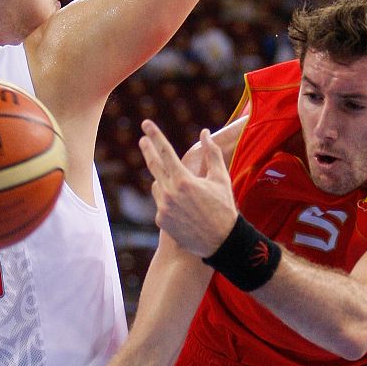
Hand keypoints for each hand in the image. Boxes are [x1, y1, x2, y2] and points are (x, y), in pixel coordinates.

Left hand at [139, 120, 237, 256]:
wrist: (221, 241)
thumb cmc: (224, 208)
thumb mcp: (221, 179)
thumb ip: (212, 153)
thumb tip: (204, 133)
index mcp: (184, 180)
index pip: (165, 151)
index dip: (155, 135)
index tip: (146, 124)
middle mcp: (170, 193)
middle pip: (154, 165)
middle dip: (148, 150)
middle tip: (142, 139)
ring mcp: (163, 208)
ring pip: (157, 186)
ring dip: (165, 182)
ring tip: (182, 190)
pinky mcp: (161, 220)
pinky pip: (160, 204)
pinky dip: (168, 202)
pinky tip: (183, 210)